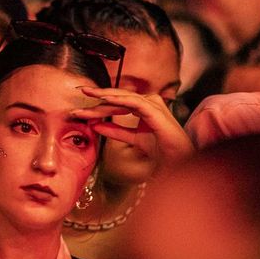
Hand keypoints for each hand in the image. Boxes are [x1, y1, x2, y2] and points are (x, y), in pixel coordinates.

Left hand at [73, 87, 194, 167]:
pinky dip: (118, 100)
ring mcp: (154, 106)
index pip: (118, 105)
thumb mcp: (134, 141)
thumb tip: (96, 126)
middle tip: (79, 95)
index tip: (80, 110)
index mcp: (144, 110)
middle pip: (118, 99)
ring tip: (88, 94)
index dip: (99, 107)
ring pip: (123, 98)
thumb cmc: (164, 154)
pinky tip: (104, 99)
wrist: (181, 164)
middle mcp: (149, 104)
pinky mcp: (156, 111)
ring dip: (104, 97)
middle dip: (97, 99)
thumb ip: (117, 133)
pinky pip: (133, 103)